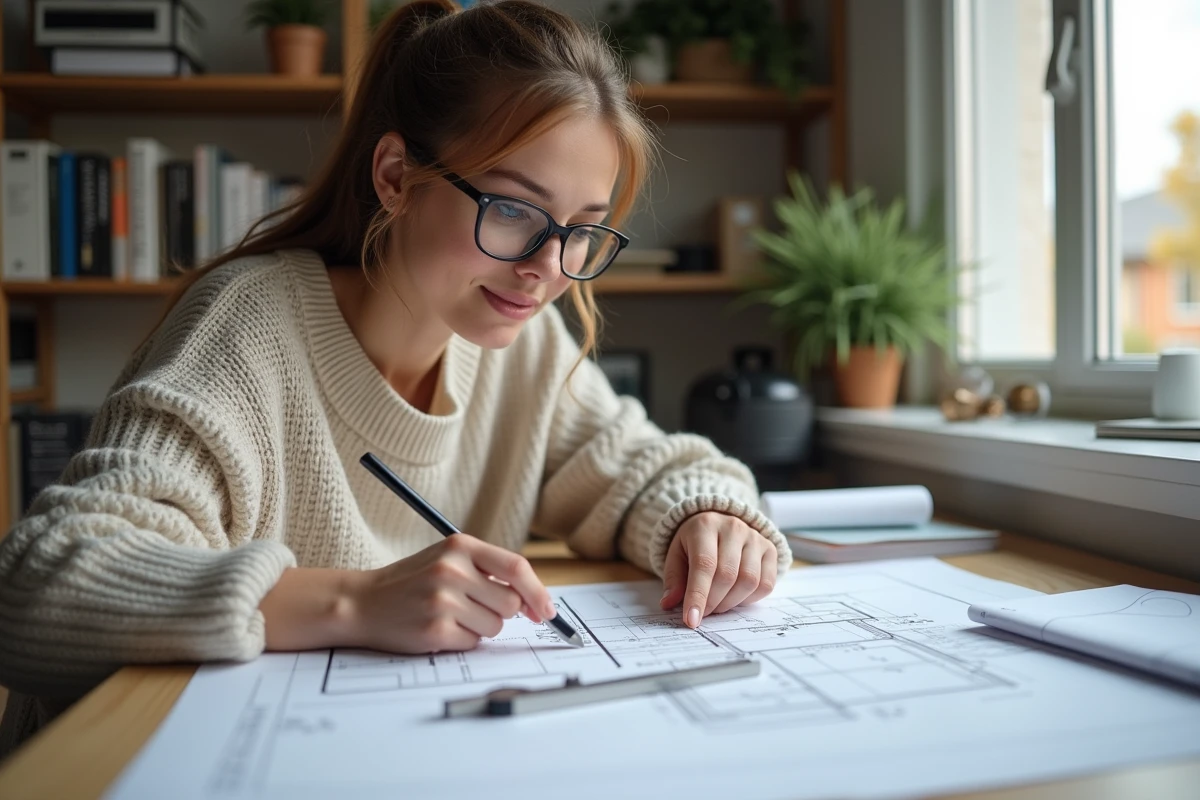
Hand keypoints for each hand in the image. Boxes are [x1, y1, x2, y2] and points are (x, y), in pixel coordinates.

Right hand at [348, 535, 556, 653]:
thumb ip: (489, 571)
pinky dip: (462, 641)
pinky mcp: (435, 630)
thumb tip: (536, 602)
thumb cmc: (413, 582)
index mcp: (460, 546)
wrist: (362, 602)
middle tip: (473, 607)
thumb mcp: (449, 559)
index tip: (548, 611)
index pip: (516, 568)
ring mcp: (442, 600)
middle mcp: (452, 570)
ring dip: (480, 627)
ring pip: (495, 626)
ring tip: (451, 616)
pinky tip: (439, 629)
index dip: (538, 592)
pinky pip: (473, 643)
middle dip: (501, 612)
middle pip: (511, 603)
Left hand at [659, 512, 777, 627]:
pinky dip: (750, 599)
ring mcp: (755, 538)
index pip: (704, 564)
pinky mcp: (770, 550)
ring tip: (718, 604)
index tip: (692, 620)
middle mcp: (733, 528)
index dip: (698, 595)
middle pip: (728, 575)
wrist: (719, 523)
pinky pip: (766, 584)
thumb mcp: (676, 555)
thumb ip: (673, 579)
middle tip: (704, 612)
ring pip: (749, 581)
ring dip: (731, 602)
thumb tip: (669, 604)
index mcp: (705, 526)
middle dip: (713, 602)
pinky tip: (735, 597)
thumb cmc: (694, 543)